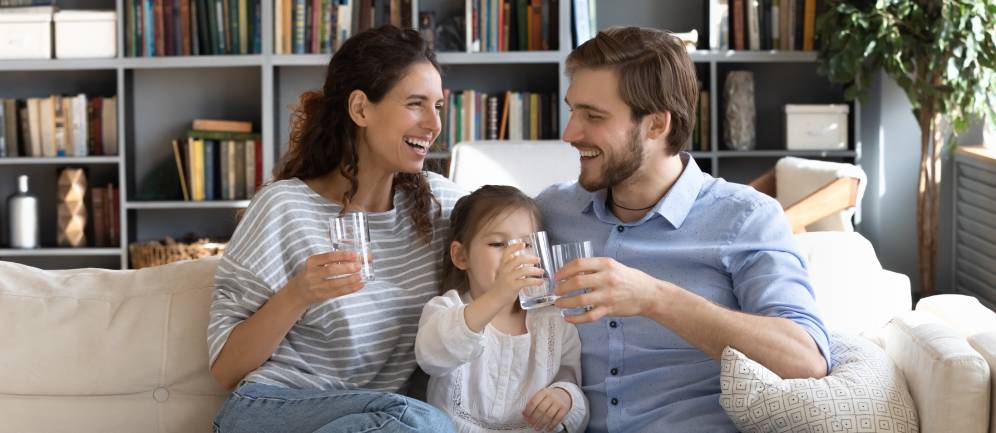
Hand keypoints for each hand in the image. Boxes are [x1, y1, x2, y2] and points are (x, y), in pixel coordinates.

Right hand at [285, 251, 366, 307]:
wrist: (298, 291)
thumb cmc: (312, 273)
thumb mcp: (317, 264)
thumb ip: (335, 260)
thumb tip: (359, 257)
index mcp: (312, 262)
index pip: (328, 257)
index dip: (342, 256)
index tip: (355, 255)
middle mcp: (312, 274)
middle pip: (331, 270)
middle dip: (346, 268)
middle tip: (358, 266)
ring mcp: (316, 286)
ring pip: (335, 283)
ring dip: (349, 280)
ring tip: (360, 276)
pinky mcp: (322, 296)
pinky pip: (338, 292)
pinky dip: (350, 289)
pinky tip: (359, 285)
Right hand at [491, 242, 544, 299]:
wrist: (495, 298)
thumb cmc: (502, 286)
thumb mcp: (505, 274)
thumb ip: (513, 267)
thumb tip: (527, 262)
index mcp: (503, 265)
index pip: (507, 253)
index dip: (514, 247)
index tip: (523, 244)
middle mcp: (504, 270)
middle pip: (517, 260)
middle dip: (529, 258)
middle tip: (538, 259)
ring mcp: (508, 278)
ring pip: (523, 270)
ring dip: (534, 270)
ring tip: (542, 271)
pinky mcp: (512, 286)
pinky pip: (525, 282)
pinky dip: (534, 281)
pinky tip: (540, 281)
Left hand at [523, 387, 571, 431]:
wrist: (564, 394)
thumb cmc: (549, 397)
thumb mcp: (541, 395)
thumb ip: (533, 403)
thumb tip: (524, 413)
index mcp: (543, 392)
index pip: (534, 401)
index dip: (528, 410)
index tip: (525, 416)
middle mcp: (551, 397)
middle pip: (541, 409)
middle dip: (534, 418)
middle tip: (530, 423)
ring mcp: (558, 402)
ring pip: (549, 415)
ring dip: (542, 423)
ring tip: (537, 428)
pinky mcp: (564, 409)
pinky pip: (558, 418)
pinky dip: (552, 425)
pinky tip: (548, 428)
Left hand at [552, 257, 666, 322]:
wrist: (649, 294)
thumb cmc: (630, 279)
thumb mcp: (614, 266)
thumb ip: (596, 267)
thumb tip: (573, 271)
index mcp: (606, 264)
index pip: (579, 264)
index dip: (564, 270)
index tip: (557, 276)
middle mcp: (606, 278)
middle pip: (576, 282)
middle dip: (561, 287)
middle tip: (556, 291)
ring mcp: (607, 295)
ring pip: (580, 300)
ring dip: (565, 302)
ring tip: (558, 303)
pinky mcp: (609, 309)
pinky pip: (589, 316)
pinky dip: (575, 319)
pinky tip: (568, 318)